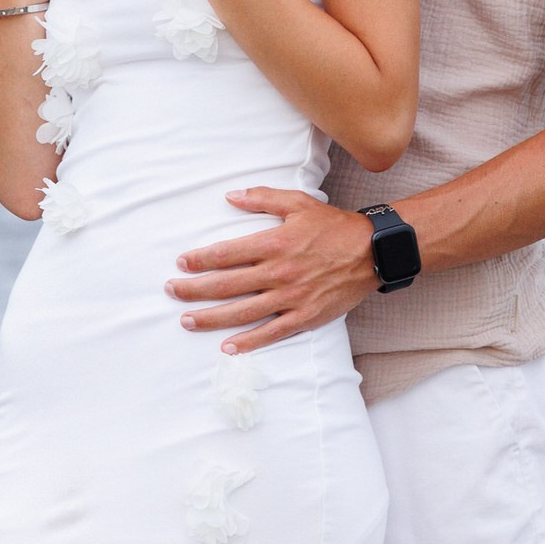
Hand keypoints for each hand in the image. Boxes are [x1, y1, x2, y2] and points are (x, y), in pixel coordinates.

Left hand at [166, 189, 378, 353]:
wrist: (372, 252)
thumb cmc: (333, 225)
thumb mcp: (298, 203)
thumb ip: (262, 198)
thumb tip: (230, 196)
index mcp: (274, 243)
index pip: (226, 254)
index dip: (200, 259)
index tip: (181, 262)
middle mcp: (278, 273)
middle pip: (226, 285)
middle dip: (194, 289)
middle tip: (172, 291)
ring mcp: (291, 298)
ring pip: (242, 312)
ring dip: (211, 318)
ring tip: (187, 320)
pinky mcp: (304, 317)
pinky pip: (271, 333)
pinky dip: (248, 342)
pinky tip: (227, 347)